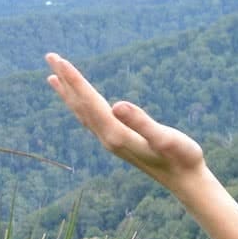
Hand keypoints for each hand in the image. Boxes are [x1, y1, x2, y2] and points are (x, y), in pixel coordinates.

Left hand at [45, 52, 205, 189]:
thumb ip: (142, 123)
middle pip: (80, 105)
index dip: (75, 80)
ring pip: (83, 113)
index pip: (90, 102)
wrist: (186, 182)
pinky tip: (81, 103)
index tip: (59, 60)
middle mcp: (108, 138)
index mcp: (116, 134)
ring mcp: (111, 141)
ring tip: (53, 78)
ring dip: (68, 94)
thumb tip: (117, 105)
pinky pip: (92, 120)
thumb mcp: (165, 139)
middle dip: (65, 80)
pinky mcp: (118, 142)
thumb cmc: (182, 159)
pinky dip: (81, 106)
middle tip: (50, 56)